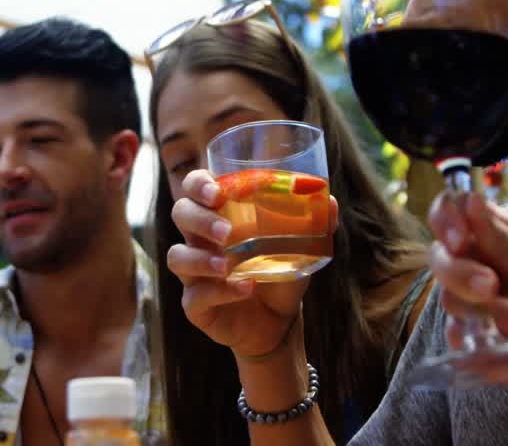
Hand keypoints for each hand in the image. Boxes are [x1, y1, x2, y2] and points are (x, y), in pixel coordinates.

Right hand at [167, 169, 324, 359]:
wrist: (278, 322)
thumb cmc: (279, 272)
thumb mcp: (300, 246)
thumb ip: (314, 223)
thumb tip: (329, 200)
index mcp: (219, 215)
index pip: (195, 188)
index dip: (198, 184)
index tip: (217, 192)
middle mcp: (200, 240)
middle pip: (180, 214)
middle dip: (199, 219)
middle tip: (226, 231)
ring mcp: (193, 274)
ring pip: (178, 257)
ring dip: (201, 258)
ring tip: (229, 264)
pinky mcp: (195, 306)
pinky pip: (195, 296)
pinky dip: (220, 292)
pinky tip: (245, 289)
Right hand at [426, 190, 507, 405]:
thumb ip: (503, 241)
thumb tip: (471, 200)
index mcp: (497, 235)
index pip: (453, 210)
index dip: (447, 219)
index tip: (461, 240)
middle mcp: (478, 262)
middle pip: (440, 255)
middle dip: (461, 273)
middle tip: (490, 288)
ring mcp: (470, 298)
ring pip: (449, 296)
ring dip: (490, 311)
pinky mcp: (467, 333)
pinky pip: (453, 332)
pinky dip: (479, 338)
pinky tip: (507, 343)